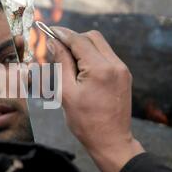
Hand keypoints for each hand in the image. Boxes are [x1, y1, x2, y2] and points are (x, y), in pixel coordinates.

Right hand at [49, 27, 144, 171]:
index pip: (79, 40)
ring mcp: (122, 69)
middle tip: (56, 47)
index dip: (62, 33)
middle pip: (92, 37)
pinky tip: (80, 68)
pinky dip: (92, 56)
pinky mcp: (124, 75)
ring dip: (82, 46)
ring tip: (67, 60)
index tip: (48, 30)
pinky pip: (106, 56)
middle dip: (73, 38)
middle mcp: (115, 65)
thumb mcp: (66, 93)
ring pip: (100, 44)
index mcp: (100, 69)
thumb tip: (53, 43)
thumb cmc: (86, 122)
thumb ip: (61, 64)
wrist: (111, 141)